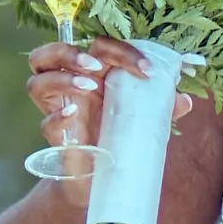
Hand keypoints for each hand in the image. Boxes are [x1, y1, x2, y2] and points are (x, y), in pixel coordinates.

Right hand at [26, 39, 194, 159]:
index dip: (121, 51)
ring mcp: (59, 110)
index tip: (148, 70)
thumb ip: (162, 106)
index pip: (96, 47)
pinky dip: (58, 118)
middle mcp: (69, 86)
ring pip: (37, 83)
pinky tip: (74, 115)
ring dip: (62, 79)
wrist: (104, 177)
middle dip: (69, 52)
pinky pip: (46, 124)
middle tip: (95, 66)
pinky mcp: (57, 138)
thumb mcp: (146, 116)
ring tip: (90, 87)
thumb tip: (185, 100)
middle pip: (48, 54)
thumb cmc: (121, 135)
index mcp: (92, 73)